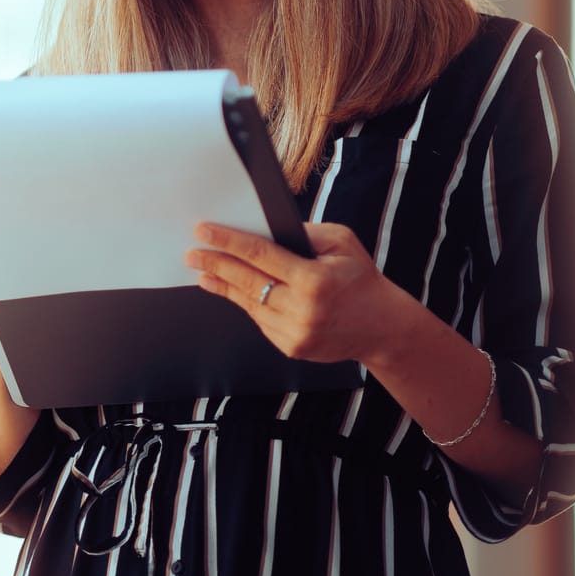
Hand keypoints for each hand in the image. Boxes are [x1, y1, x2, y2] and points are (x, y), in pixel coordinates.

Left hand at [186, 222, 425, 367]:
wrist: (382, 327)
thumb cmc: (360, 278)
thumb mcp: (342, 243)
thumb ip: (304, 233)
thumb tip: (265, 228)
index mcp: (315, 280)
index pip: (260, 255)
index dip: (228, 241)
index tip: (204, 231)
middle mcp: (302, 309)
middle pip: (246, 281)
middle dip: (215, 264)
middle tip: (192, 253)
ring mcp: (295, 332)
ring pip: (249, 303)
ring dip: (223, 285)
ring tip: (203, 271)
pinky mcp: (291, 347)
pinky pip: (259, 319)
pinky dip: (244, 303)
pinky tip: (229, 290)